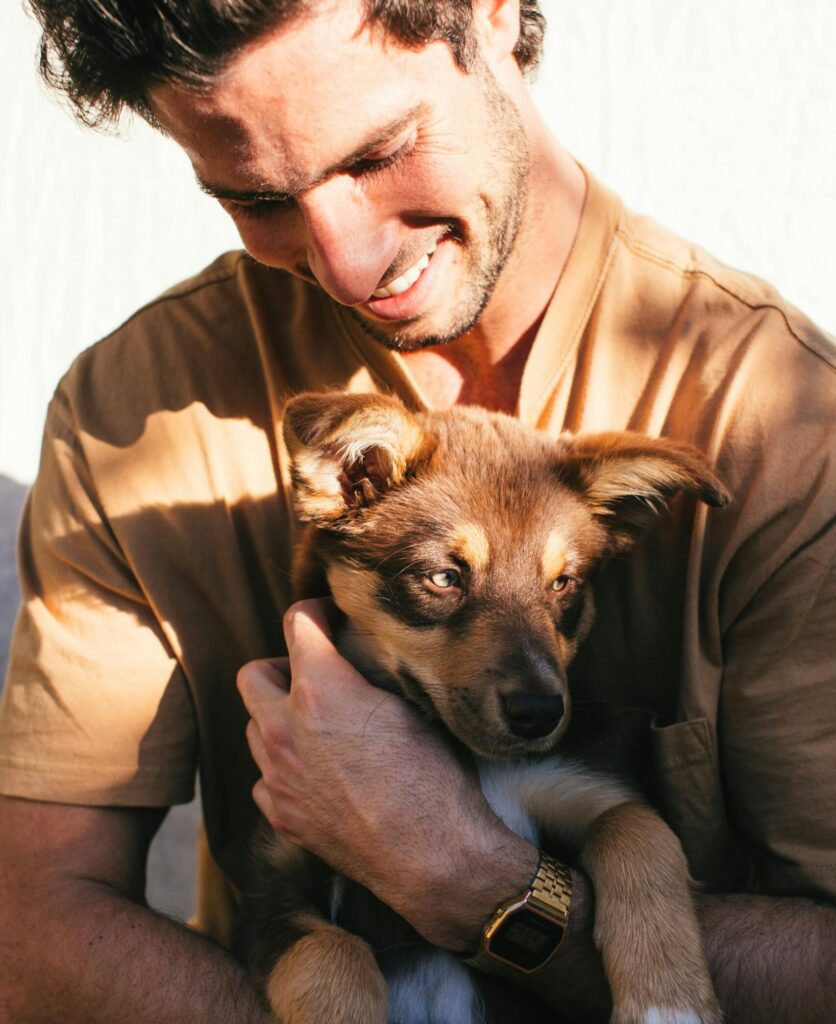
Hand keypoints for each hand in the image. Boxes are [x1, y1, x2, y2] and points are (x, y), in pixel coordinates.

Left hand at [237, 598, 536, 948]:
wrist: (435, 857)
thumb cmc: (435, 778)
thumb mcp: (412, 706)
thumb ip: (371, 674)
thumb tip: (359, 657)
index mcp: (320, 690)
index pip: (296, 622)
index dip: (316, 612)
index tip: (330, 619)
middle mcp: (285, 728)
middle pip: (253, 674)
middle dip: (281, 667)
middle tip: (317, 677)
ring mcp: (277, 776)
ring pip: (254, 727)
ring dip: (279, 719)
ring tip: (320, 729)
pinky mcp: (280, 816)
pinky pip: (265, 777)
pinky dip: (284, 768)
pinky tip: (319, 775)